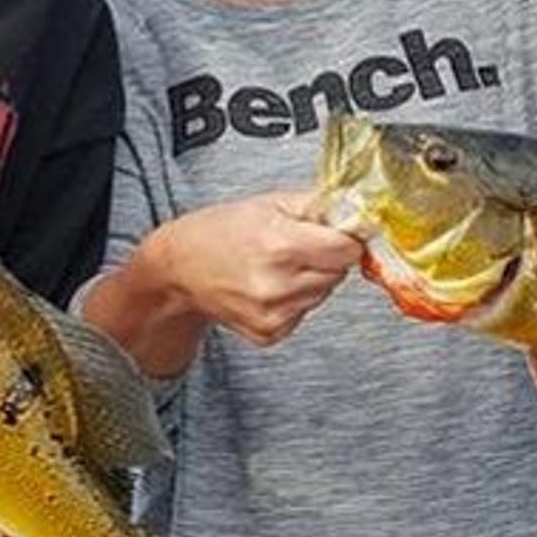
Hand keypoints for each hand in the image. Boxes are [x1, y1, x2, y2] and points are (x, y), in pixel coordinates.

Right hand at [149, 191, 363, 346]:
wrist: (178, 269)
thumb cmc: (219, 231)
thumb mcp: (269, 203)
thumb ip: (318, 205)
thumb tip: (359, 208)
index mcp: (280, 245)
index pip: (348, 248)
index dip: (346, 237)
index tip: (337, 231)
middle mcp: (278, 285)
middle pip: (339, 272)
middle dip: (327, 256)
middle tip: (296, 244)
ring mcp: (274, 314)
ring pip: (324, 292)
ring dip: (311, 277)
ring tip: (277, 264)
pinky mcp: (270, 332)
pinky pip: (305, 312)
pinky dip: (295, 298)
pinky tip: (268, 284)